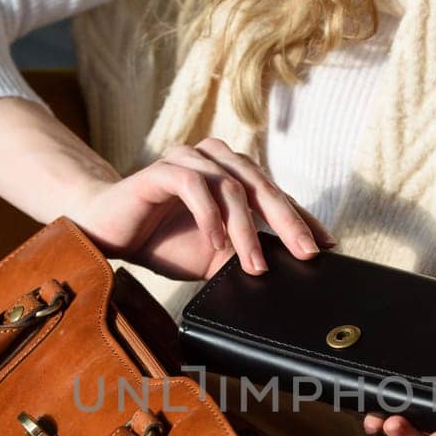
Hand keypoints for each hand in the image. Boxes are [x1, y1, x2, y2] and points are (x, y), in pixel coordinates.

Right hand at [66, 139, 335, 280]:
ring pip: (231, 187)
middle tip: (306, 252)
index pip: (275, 195)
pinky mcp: (162, 169)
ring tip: (254, 264)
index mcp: (231, 175)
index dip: (302, 218)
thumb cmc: (162, 242)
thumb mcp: (213, 257)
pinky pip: (194, 186)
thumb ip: (242, 256)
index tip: (327, 246)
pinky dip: (209, 217)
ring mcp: (189, 161)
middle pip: (261, 185)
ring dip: (245, 229)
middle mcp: (215, 160)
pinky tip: (215, 244)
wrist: (108, 234)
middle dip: (287, 221)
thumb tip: (279, 275)